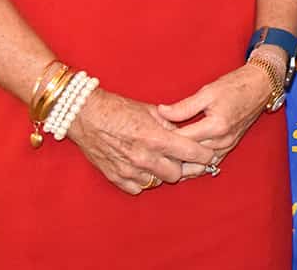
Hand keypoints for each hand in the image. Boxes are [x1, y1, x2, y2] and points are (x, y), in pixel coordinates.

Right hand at [65, 88, 215, 194]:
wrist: (87, 116)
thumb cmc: (120, 109)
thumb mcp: (151, 110)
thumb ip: (171, 124)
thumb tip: (187, 134)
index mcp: (155, 137)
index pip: (190, 153)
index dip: (203, 155)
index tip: (209, 154)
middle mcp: (143, 157)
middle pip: (177, 174)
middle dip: (184, 166)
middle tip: (187, 159)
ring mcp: (128, 170)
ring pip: (158, 182)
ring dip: (164, 173)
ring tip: (166, 161)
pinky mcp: (115, 177)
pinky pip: (138, 187)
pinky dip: (145, 179)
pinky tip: (147, 167)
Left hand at [157, 60, 273, 178]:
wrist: (261, 86)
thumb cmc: (235, 85)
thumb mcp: (208, 91)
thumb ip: (184, 106)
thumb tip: (161, 112)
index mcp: (216, 125)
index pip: (182, 139)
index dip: (163, 140)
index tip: (148, 138)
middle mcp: (222, 140)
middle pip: (189, 157)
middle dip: (169, 156)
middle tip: (150, 155)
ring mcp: (227, 146)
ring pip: (198, 166)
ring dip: (181, 166)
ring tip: (161, 164)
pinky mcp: (229, 148)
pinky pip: (208, 164)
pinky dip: (194, 166)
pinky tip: (181, 164)